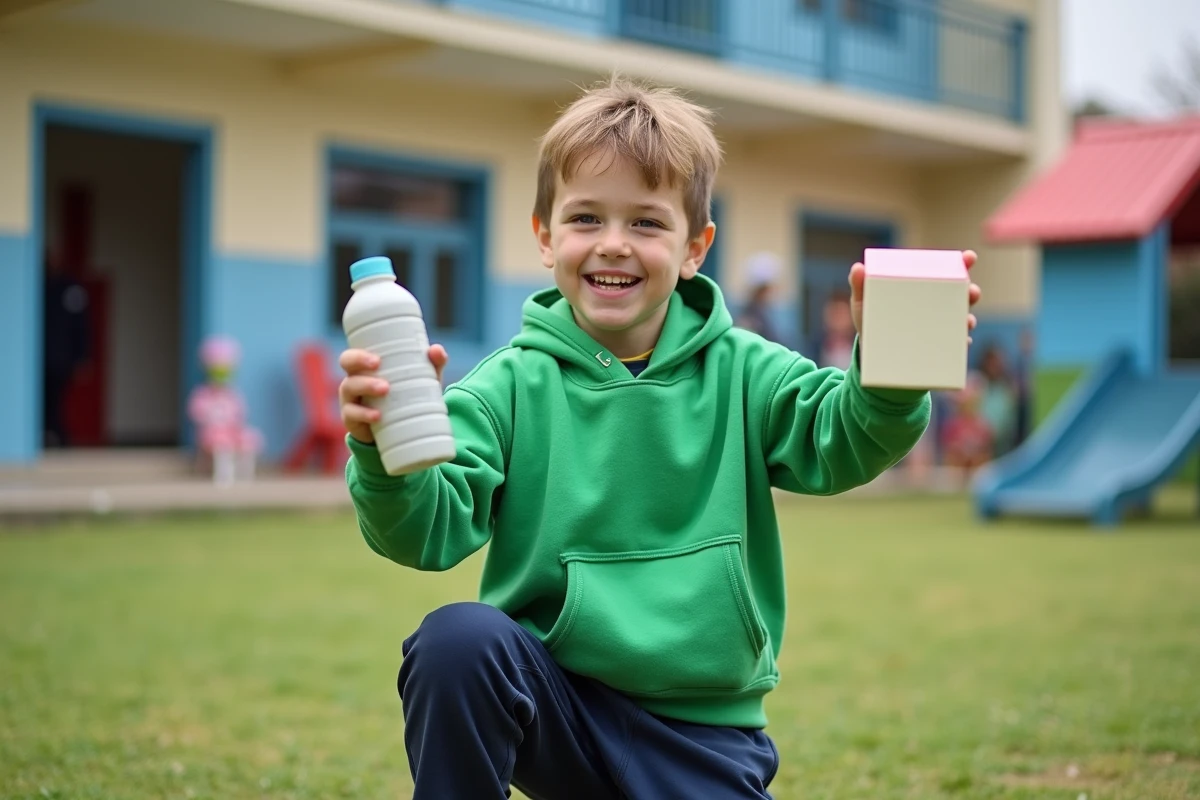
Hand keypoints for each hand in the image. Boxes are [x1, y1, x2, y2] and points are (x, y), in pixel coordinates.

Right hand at [338, 345, 448, 444]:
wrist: (401, 433)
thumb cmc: (407, 396)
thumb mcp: (421, 380)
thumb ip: (432, 364)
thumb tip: (437, 350)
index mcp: (365, 368)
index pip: (352, 355)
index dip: (359, 354)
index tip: (377, 358)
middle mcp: (354, 381)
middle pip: (346, 366)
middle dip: (358, 362)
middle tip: (377, 365)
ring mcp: (351, 401)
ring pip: (349, 388)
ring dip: (366, 386)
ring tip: (385, 389)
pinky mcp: (353, 421)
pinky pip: (352, 415)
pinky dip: (364, 414)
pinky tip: (377, 415)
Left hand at [849, 250, 981, 343]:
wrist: (870, 354)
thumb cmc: (870, 321)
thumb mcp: (863, 303)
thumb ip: (860, 285)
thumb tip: (858, 267)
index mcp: (923, 289)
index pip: (947, 273)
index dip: (963, 264)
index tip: (970, 257)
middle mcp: (937, 307)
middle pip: (962, 296)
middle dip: (971, 293)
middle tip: (971, 292)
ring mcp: (940, 328)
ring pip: (963, 321)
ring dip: (969, 320)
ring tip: (967, 321)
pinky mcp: (937, 349)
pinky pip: (954, 347)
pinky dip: (960, 344)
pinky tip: (962, 342)